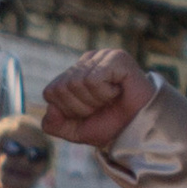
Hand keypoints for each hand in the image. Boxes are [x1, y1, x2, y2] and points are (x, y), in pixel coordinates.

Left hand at [40, 48, 159, 151]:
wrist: (137, 128)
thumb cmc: (110, 125)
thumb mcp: (75, 131)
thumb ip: (54, 124)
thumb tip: (49, 109)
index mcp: (73, 74)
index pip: (50, 92)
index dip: (67, 110)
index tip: (87, 112)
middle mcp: (85, 61)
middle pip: (63, 88)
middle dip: (80, 107)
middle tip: (101, 107)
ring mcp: (101, 56)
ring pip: (78, 83)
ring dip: (94, 101)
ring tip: (110, 99)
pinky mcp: (116, 57)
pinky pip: (94, 79)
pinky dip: (104, 93)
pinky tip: (118, 91)